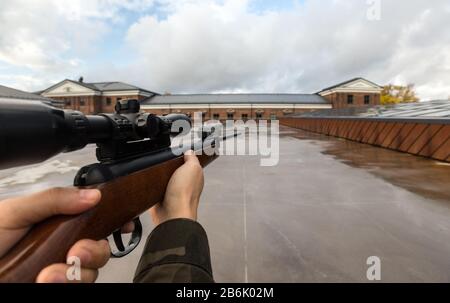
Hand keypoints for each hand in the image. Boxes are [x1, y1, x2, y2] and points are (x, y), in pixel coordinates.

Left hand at [0, 187, 132, 282]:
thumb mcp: (16, 212)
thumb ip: (54, 200)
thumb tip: (93, 195)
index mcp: (58, 225)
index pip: (97, 221)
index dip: (115, 223)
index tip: (124, 224)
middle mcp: (63, 250)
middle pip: (100, 250)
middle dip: (94, 251)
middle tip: (77, 252)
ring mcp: (60, 273)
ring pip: (91, 274)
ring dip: (76, 274)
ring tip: (50, 274)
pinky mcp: (57, 286)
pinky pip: (78, 286)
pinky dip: (66, 283)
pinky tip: (46, 280)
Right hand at [150, 150, 203, 225]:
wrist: (171, 214)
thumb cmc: (184, 194)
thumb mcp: (192, 167)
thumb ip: (192, 158)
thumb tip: (189, 151)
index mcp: (194, 176)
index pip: (189, 162)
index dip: (183, 156)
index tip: (177, 150)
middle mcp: (184, 184)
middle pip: (174, 168)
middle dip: (169, 165)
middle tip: (165, 161)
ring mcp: (172, 191)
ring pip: (164, 177)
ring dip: (160, 174)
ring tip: (158, 171)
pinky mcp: (160, 197)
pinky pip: (154, 187)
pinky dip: (152, 185)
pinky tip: (152, 182)